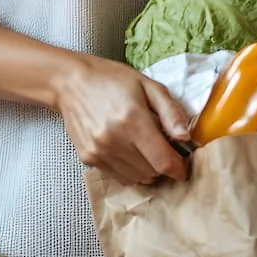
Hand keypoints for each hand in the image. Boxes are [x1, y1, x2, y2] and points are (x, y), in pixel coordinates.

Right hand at [55, 53, 189, 186]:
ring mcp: (99, 152)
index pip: (163, 161)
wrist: (71, 82)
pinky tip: (128, 149)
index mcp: (133, 120)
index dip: (178, 168)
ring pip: (136, 178)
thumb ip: (170, 111)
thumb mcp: (147, 85)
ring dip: (147, 168)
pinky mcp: (89, 159)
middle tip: (163, 147)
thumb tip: (185, 137)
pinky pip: (119, 176)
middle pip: (151, 172)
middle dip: (163, 164)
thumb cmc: (112, 79)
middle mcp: (114, 141)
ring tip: (144, 146)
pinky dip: (130, 169)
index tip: (183, 166)